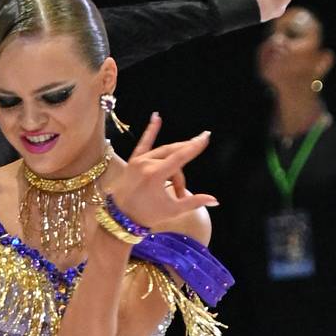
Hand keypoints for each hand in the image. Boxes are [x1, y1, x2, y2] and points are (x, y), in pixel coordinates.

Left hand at [107, 115, 215, 230]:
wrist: (121, 218)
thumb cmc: (147, 215)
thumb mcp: (173, 211)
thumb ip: (194, 202)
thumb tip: (215, 200)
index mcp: (155, 175)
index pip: (180, 157)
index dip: (194, 147)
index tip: (205, 137)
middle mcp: (146, 164)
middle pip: (174, 157)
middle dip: (181, 172)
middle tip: (184, 184)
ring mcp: (138, 161)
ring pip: (164, 155)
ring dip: (173, 168)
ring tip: (174, 187)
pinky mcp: (133, 161)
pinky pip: (144, 143)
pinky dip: (151, 131)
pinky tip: (156, 117)